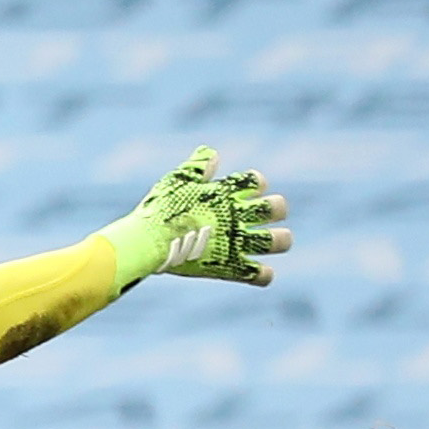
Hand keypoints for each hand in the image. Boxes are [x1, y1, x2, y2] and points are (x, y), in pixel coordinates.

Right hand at [100, 146, 290, 288]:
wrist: (147, 242)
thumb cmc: (158, 211)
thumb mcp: (174, 182)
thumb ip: (196, 168)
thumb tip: (212, 153)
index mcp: (226, 193)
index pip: (257, 181)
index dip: (256, 184)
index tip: (246, 191)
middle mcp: (237, 216)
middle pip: (277, 207)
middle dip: (276, 209)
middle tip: (265, 214)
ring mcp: (236, 242)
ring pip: (277, 241)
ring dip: (280, 240)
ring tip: (275, 240)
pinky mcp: (229, 267)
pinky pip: (259, 274)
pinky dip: (263, 275)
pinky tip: (260, 272)